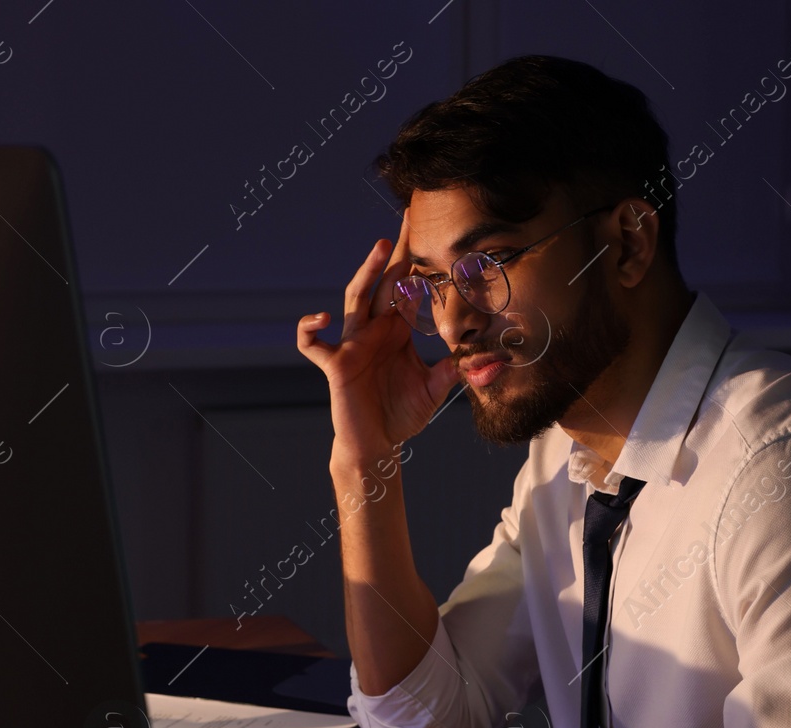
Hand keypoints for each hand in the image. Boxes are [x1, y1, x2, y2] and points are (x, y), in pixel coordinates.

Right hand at [296, 208, 460, 462]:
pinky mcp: (335, 365)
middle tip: (407, 219)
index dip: (415, 262)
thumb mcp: (434, 389)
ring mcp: (351, 344)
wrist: (376, 445)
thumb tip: (480, 355)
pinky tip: (323, 317)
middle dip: (395, 252)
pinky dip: (311, 328)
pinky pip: (313, 344)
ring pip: (355, 299)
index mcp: (395, 330)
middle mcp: (372, 331)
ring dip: (367, 272)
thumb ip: (452, 369)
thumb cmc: (400, 415)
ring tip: (381, 248)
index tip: (429, 232)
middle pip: (382, 282)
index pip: (405, 288)